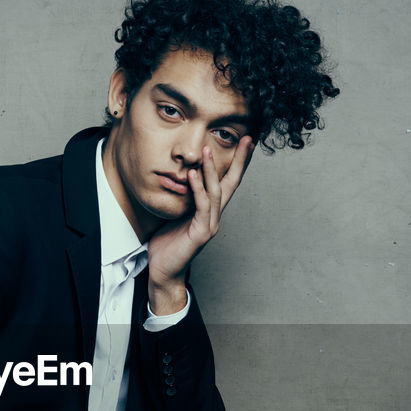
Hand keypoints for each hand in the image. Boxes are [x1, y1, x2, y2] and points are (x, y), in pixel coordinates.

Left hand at [147, 137, 253, 313]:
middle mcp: (214, 216)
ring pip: (216, 192)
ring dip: (212, 170)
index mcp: (210, 210)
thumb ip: (183, 196)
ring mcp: (210, 225)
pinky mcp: (201, 234)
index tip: (244, 141)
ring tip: (207, 150)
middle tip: (247, 140)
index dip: (236, 162)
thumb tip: (181, 173)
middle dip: (239, 161)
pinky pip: (201, 207)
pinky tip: (193, 174)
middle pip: (231, 184)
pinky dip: (197, 189)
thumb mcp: (176, 214)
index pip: (226, 181)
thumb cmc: (168, 244)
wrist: (164, 271)